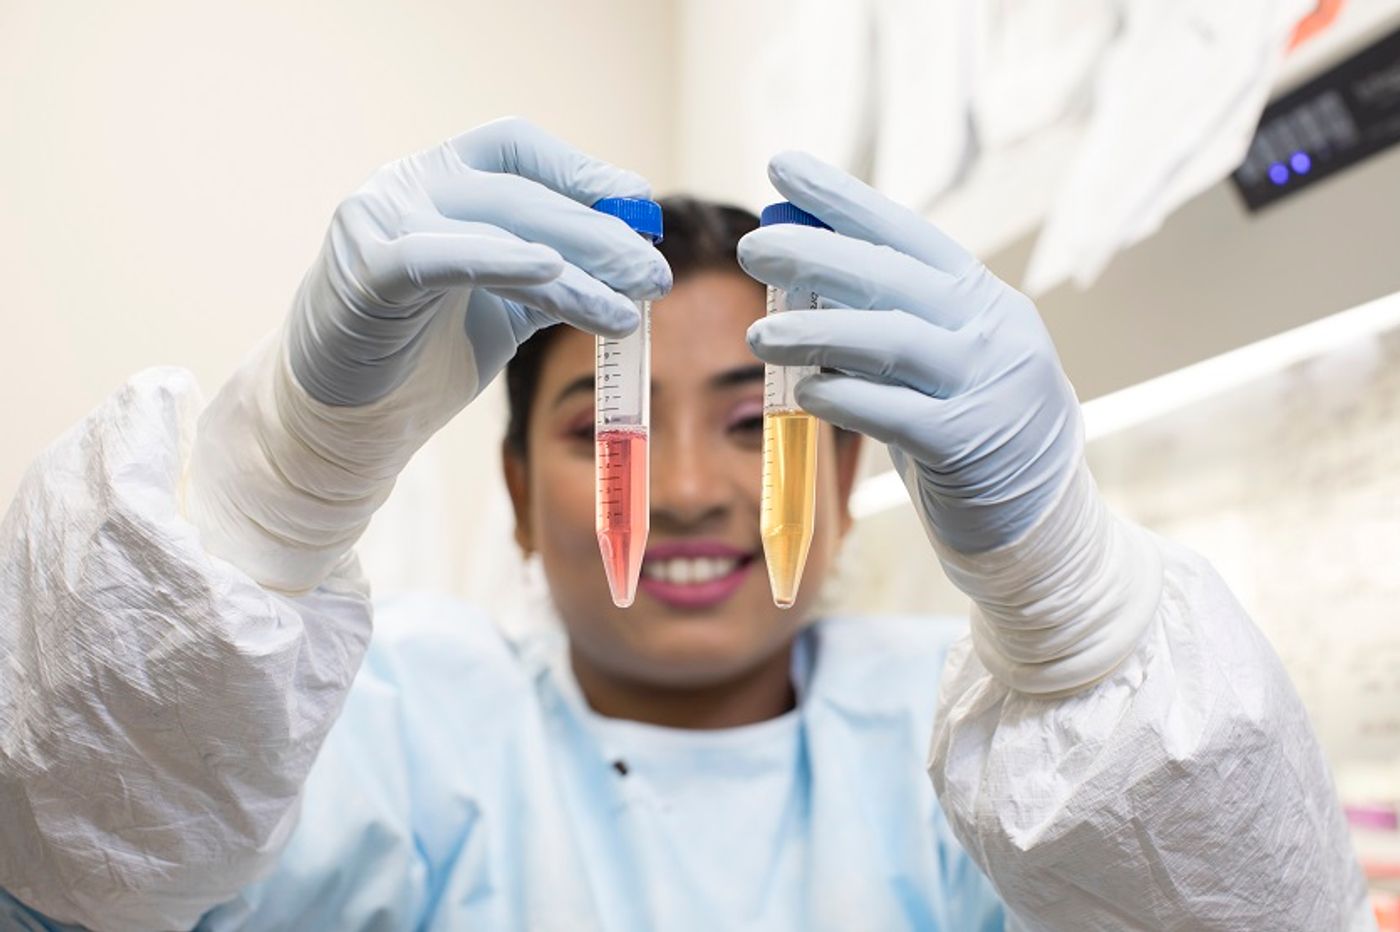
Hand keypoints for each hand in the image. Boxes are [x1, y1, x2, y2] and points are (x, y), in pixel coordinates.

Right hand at [288, 116, 669, 410]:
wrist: (348, 420)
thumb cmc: (421, 355)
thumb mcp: (502, 305)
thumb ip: (553, 273)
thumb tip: (632, 259)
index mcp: (437, 180)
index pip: (517, 148)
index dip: (580, 168)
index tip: (637, 201)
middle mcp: (405, 184)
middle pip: (520, 191)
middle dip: (598, 232)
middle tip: (654, 273)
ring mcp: (378, 221)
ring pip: (496, 227)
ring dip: (575, 267)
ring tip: (629, 305)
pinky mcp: (364, 271)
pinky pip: (443, 257)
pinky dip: (501, 260)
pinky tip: (555, 274)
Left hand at [740, 151, 1079, 554]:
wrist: (1038, 522)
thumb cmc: (967, 429)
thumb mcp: (936, 360)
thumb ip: (880, 315)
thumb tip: (796, 254)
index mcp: (982, 298)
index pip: (906, 232)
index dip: (842, 198)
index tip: (783, 166)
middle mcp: (993, 330)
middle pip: (893, 277)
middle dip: (816, 255)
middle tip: (753, 246)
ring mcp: (988, 386)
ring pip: (891, 340)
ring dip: (816, 330)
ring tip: (759, 335)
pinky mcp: (970, 445)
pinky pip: (894, 412)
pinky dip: (843, 397)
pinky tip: (802, 391)